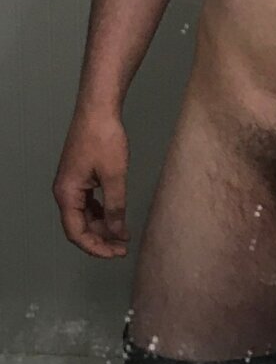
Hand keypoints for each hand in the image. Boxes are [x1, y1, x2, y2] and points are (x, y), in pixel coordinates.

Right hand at [53, 110, 129, 258]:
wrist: (99, 109)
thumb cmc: (104, 137)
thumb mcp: (114, 175)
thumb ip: (116, 206)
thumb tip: (117, 232)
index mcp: (67, 193)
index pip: (76, 233)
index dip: (96, 247)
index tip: (115, 253)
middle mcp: (65, 191)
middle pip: (79, 226)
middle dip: (101, 239)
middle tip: (123, 248)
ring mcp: (72, 182)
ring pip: (84, 215)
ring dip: (102, 226)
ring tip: (122, 235)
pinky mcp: (81, 174)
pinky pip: (88, 202)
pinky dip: (102, 211)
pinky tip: (116, 216)